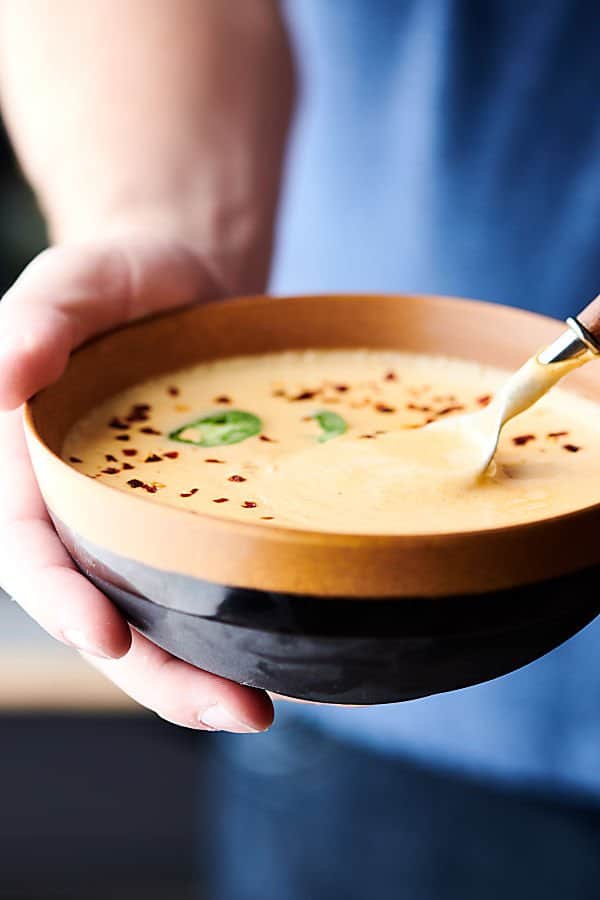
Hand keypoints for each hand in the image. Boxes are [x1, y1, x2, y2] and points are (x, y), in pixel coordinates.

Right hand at [0, 234, 273, 732]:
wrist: (185, 286)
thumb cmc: (116, 283)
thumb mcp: (73, 282)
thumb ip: (37, 320)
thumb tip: (4, 375)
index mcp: (25, 474)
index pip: (28, 552)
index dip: (61, 602)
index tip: (108, 639)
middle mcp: (78, 518)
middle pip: (102, 614)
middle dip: (157, 673)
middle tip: (233, 710)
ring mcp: (139, 530)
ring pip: (158, 621)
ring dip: (203, 674)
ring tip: (260, 710)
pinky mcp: (194, 527)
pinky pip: (208, 588)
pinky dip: (236, 629)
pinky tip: (286, 654)